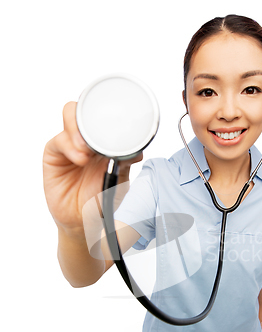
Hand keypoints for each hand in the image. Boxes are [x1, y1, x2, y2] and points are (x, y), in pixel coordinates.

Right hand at [43, 101, 141, 233]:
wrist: (86, 222)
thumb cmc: (104, 199)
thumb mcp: (120, 180)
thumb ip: (125, 163)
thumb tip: (137, 150)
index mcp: (107, 140)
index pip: (105, 114)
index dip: (111, 111)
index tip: (122, 118)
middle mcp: (88, 138)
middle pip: (86, 108)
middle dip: (93, 115)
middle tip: (103, 135)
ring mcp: (71, 144)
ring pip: (71, 116)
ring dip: (80, 130)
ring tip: (89, 152)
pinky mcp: (55, 154)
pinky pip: (59, 141)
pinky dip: (70, 146)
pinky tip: (80, 159)